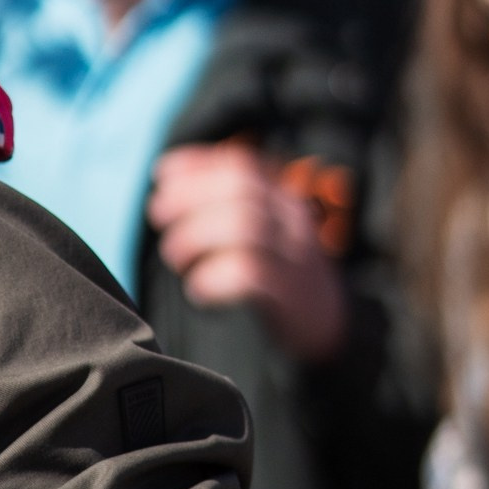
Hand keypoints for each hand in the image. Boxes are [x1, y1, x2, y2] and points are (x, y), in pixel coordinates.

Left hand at [147, 143, 350, 365]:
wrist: (331, 324)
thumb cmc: (278, 271)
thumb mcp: (263, 232)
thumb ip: (228, 208)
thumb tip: (166, 190)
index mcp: (283, 199)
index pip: (241, 166)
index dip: (197, 165)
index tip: (161, 174)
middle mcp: (292, 220)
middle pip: (241, 190)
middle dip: (189, 196)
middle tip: (157, 214)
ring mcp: (295, 257)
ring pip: (245, 227)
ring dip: (196, 236)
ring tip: (174, 255)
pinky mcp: (290, 295)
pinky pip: (250, 274)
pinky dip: (213, 277)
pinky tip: (197, 289)